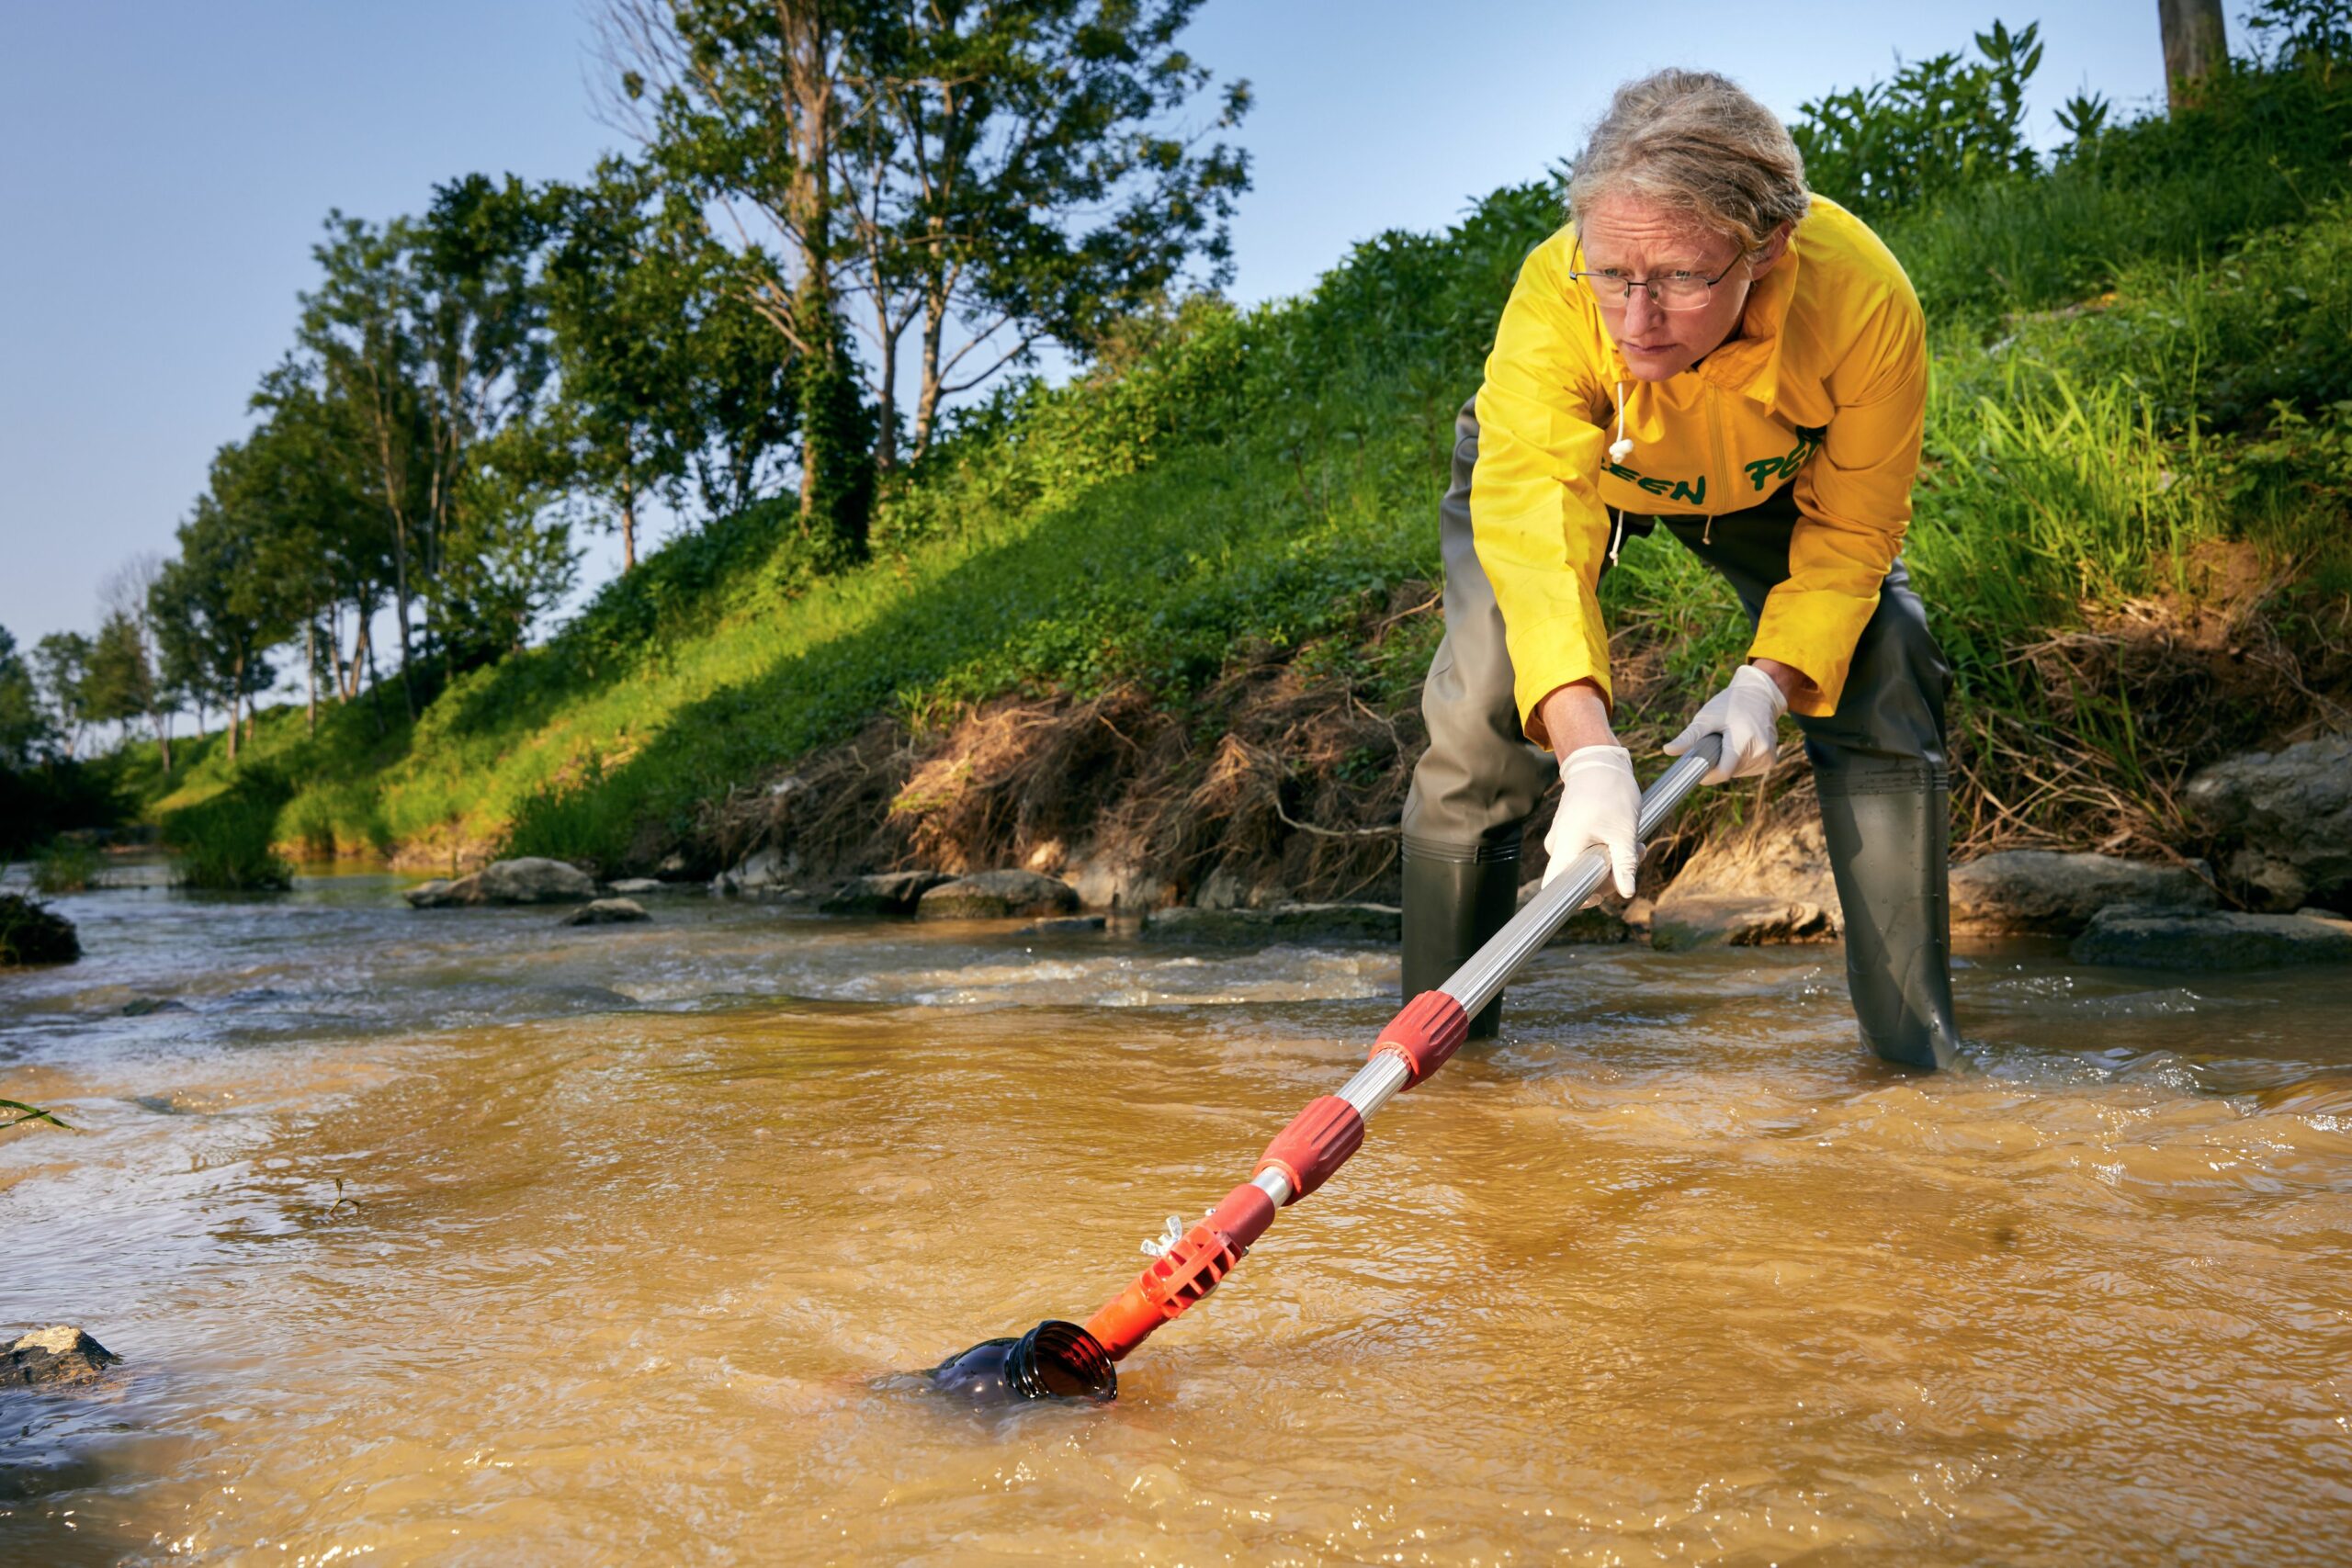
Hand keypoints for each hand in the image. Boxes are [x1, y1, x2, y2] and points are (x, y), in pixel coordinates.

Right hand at [1542, 744, 1639, 901]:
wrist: (1599, 762)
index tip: (1602, 895)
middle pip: (1577, 878)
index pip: (1555, 886)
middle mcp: (1558, 844)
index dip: (1577, 898)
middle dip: (1610, 876)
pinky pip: (1586, 852)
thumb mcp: (1624, 831)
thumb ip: (1625, 865)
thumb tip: (1628, 893)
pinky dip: (1607, 850)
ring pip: (1586, 865)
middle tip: (1637, 857)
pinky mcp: (1571, 832)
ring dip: (1613, 862)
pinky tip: (1625, 838)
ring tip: (1637, 844)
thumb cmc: (1611, 793)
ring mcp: (1563, 838)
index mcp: (1565, 845)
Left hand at [1665, 663, 1788, 784]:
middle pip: (1728, 772)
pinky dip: (1739, 762)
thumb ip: (1689, 736)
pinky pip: (1747, 770)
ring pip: (1737, 773)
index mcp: (1744, 739)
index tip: (1697, 767)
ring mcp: (1767, 757)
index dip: (1707, 774)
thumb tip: (1667, 751)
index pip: (1723, 772)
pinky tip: (1740, 745)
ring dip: (1728, 762)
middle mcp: (1760, 751)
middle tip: (1716, 742)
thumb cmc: (1730, 704)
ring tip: (1731, 740)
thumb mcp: (1707, 717)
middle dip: (1717, 763)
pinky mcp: (1771, 760)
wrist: (1760, 694)